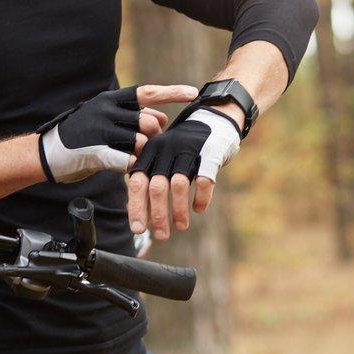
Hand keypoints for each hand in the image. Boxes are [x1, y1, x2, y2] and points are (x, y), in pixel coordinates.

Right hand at [37, 84, 196, 182]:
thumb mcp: (106, 118)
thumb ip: (133, 116)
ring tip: (130, 158)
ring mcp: (98, 130)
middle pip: (147, 122)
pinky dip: (130, 166)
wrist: (46, 154)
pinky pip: (125, 160)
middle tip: (147, 146)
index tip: (193, 93)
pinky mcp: (93, 151)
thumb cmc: (82, 136)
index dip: (171, 92)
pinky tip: (125, 168)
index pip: (147, 92)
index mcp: (110, 99)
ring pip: (139, 143)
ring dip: (141, 154)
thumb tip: (162, 117)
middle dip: (154, 137)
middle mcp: (105, 110)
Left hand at [126, 106, 241, 239]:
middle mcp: (167, 150)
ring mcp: (189, 150)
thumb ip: (151, 179)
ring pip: (178, 185)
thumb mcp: (163, 157)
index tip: (138, 230)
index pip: (138, 182)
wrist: (216, 118)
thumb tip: (140, 215)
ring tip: (180, 227)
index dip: (136, 207)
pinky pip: (204, 180)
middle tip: (161, 236)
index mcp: (151, 152)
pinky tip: (199, 209)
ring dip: (178, 211)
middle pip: (156, 187)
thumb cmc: (185, 147)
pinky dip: (201, 198)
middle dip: (157, 215)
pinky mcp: (211, 153)